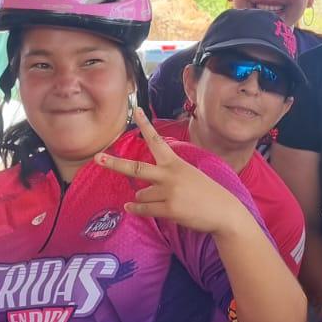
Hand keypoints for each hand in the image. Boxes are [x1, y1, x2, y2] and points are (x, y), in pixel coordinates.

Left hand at [95, 107, 249, 237]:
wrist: (223, 211)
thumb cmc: (205, 192)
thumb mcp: (188, 174)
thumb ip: (166, 175)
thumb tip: (139, 190)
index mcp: (175, 162)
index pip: (157, 141)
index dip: (146, 125)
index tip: (137, 110)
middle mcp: (169, 175)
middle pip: (136, 167)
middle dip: (115, 163)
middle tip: (97, 158)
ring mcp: (168, 192)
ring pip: (140, 194)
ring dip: (144, 198)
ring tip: (163, 200)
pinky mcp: (169, 209)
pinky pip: (143, 209)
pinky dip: (136, 209)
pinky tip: (131, 208)